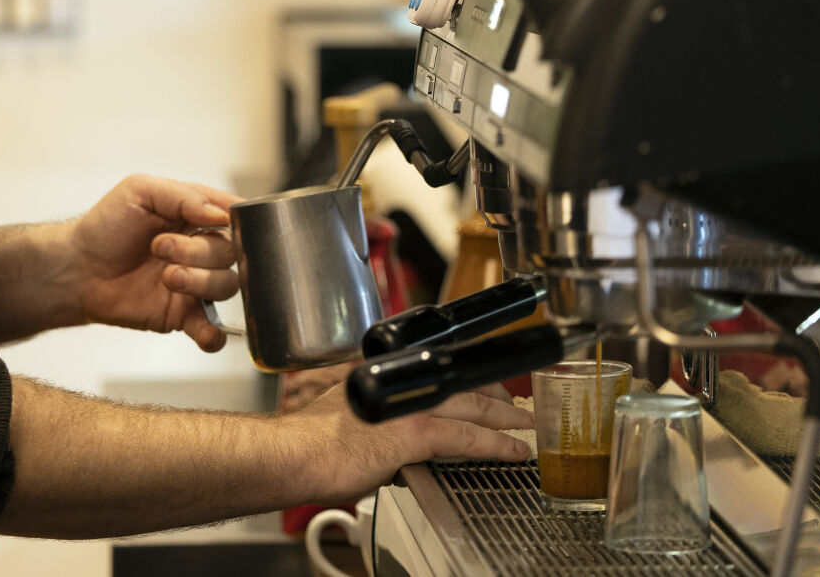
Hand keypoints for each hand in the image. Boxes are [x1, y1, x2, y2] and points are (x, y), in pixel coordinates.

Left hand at [70, 174, 240, 350]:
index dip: (235, 222)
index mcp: (196, 215)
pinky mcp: (182, 314)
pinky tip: (204, 331)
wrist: (77, 268)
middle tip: (160, 247)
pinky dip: (215, 334)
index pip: (234, 217)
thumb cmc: (106, 225)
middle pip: (230, 253)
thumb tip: (220, 214)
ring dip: (201, 282)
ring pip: (226, 286)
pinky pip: (213, 330)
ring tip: (167, 277)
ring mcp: (194, 283)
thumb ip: (183, 196)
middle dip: (199, 252)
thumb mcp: (140, 191)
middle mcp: (200, 249)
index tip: (218, 223)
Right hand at [286, 381, 532, 505]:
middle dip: (496, 393)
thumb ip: (385, 424)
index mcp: (384, 372)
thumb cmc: (313, 444)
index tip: (488, 382)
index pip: (437, 365)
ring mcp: (408, 404)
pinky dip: (494, 444)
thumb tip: (404, 449)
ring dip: (505, 417)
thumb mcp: (354, 419)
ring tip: (525, 426)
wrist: (294, 455)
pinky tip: (511, 450)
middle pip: (463, 378)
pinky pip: (466, 437)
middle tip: (517, 406)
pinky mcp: (413, 432)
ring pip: (472, 404)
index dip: (469, 373)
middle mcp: (399, 379)